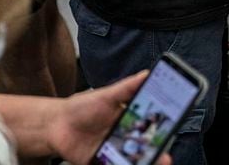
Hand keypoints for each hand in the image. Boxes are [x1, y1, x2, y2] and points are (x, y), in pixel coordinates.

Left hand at [46, 72, 171, 164]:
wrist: (55, 125)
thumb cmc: (81, 107)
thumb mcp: (106, 96)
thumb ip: (127, 88)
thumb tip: (147, 73)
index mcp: (128, 121)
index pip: (151, 127)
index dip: (163, 130)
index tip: (173, 130)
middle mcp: (125, 139)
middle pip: (146, 149)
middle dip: (158, 154)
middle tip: (165, 157)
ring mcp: (115, 153)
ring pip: (135, 162)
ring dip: (146, 163)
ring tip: (153, 163)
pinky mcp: (103, 164)